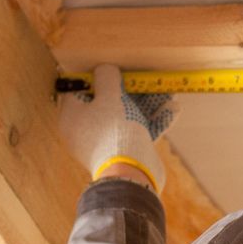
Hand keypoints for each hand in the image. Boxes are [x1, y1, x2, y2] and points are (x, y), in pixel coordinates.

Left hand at [58, 65, 172, 190]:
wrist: (129, 174)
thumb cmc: (112, 131)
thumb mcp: (109, 96)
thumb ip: (106, 77)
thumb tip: (105, 69)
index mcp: (72, 117)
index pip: (77, 90)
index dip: (94, 77)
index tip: (111, 70)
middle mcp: (84, 131)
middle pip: (105, 103)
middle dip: (129, 91)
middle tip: (143, 81)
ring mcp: (104, 143)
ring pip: (124, 117)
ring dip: (146, 105)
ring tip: (167, 94)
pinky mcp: (122, 153)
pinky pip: (135, 132)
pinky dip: (151, 121)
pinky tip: (171, 111)